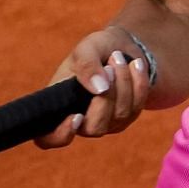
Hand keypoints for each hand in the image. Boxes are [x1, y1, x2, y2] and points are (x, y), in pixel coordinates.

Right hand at [33, 29, 152, 148]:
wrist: (119, 49)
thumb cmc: (94, 51)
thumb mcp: (86, 49)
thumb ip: (86, 65)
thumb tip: (100, 88)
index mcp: (58, 107)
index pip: (49, 138)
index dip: (60, 134)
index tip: (76, 115)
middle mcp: (81, 122)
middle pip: (95, 127)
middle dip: (107, 97)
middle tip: (109, 66)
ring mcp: (105, 123)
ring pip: (119, 115)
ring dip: (123, 83)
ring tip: (118, 57)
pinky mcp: (126, 118)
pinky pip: (137, 107)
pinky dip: (139, 83)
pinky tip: (136, 64)